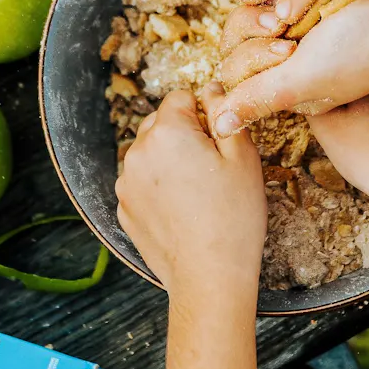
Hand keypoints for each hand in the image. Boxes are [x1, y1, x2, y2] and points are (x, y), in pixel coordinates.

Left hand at [115, 84, 266, 300]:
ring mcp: (126, 183)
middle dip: (184, 135)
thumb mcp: (243, 159)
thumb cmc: (233, 219)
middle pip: (160, 124)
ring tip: (198, 193)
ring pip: (149, 154)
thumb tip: (213, 90)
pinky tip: (182, 211)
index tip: (219, 139)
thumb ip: (225, 115)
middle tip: (212, 168)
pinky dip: (158, 189)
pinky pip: (142, 184)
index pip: (180, 98)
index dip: (204, 113)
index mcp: (166, 133)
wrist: (209, 278)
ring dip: (169, 161)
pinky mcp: (124, 209)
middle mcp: (137, 153)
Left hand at [213, 0, 368, 135]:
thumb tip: (217, 126)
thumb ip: (258, 99)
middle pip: (240, 31)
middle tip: (293, 27)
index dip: (248, 56)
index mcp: (286, 84)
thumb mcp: (304, 81)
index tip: (285, 53)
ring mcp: (302, 20)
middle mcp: (291, 55)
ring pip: (259, 0)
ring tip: (313, 2)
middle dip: (261, 24)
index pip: (233, 70)